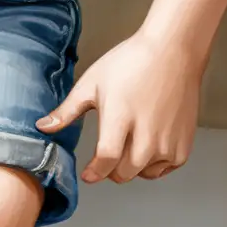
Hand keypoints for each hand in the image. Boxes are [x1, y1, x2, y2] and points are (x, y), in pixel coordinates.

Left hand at [36, 32, 201, 183]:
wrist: (172, 52)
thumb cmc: (130, 63)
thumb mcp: (91, 83)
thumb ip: (67, 111)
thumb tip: (42, 127)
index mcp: (120, 117)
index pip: (106, 160)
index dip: (94, 172)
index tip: (87, 174)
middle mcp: (147, 134)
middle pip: (124, 172)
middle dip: (110, 170)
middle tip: (107, 156)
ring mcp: (169, 141)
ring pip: (143, 173)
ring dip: (131, 167)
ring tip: (127, 145)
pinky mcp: (184, 144)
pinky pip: (164, 169)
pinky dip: (153, 164)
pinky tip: (146, 146)